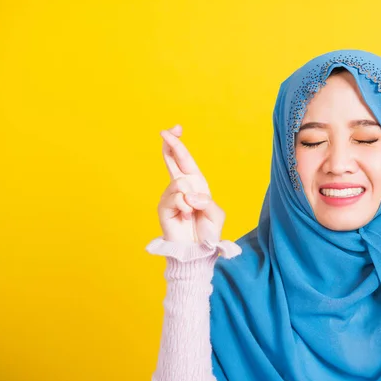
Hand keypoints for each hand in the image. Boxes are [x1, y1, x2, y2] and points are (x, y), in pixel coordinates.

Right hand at [157, 125, 225, 242]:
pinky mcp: (164, 207)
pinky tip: (184, 216)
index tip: (175, 129)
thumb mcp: (216, 214)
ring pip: (179, 183)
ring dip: (190, 197)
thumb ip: (207, 202)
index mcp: (195, 185)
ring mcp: (171, 197)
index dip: (179, 145)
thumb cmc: (207, 233)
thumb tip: (189, 195)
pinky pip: (176, 197)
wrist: (198, 251)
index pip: (185, 161)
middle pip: (173, 160)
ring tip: (191, 212)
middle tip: (165, 131)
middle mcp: (181, 188)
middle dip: (171, 145)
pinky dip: (184, 206)